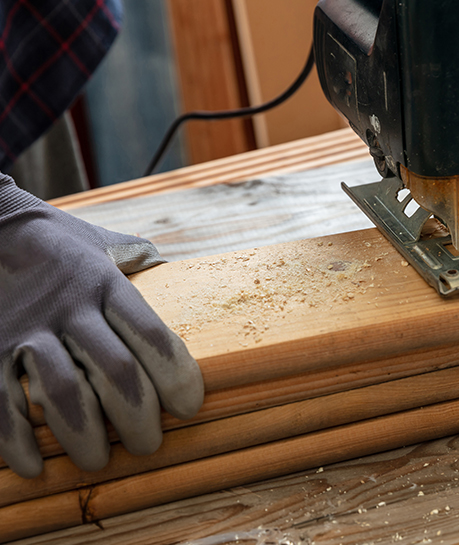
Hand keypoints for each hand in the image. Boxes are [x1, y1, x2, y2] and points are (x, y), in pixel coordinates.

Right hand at [0, 174, 203, 477]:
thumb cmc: (57, 243)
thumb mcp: (102, 242)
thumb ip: (136, 256)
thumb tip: (164, 263)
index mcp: (106, 284)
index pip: (151, 335)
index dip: (175, 375)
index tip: (190, 407)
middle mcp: (70, 307)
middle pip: (115, 371)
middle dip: (137, 417)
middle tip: (148, 445)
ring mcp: (26, 329)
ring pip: (62, 392)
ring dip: (84, 435)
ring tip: (98, 460)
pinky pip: (1, 401)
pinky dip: (16, 439)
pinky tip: (34, 465)